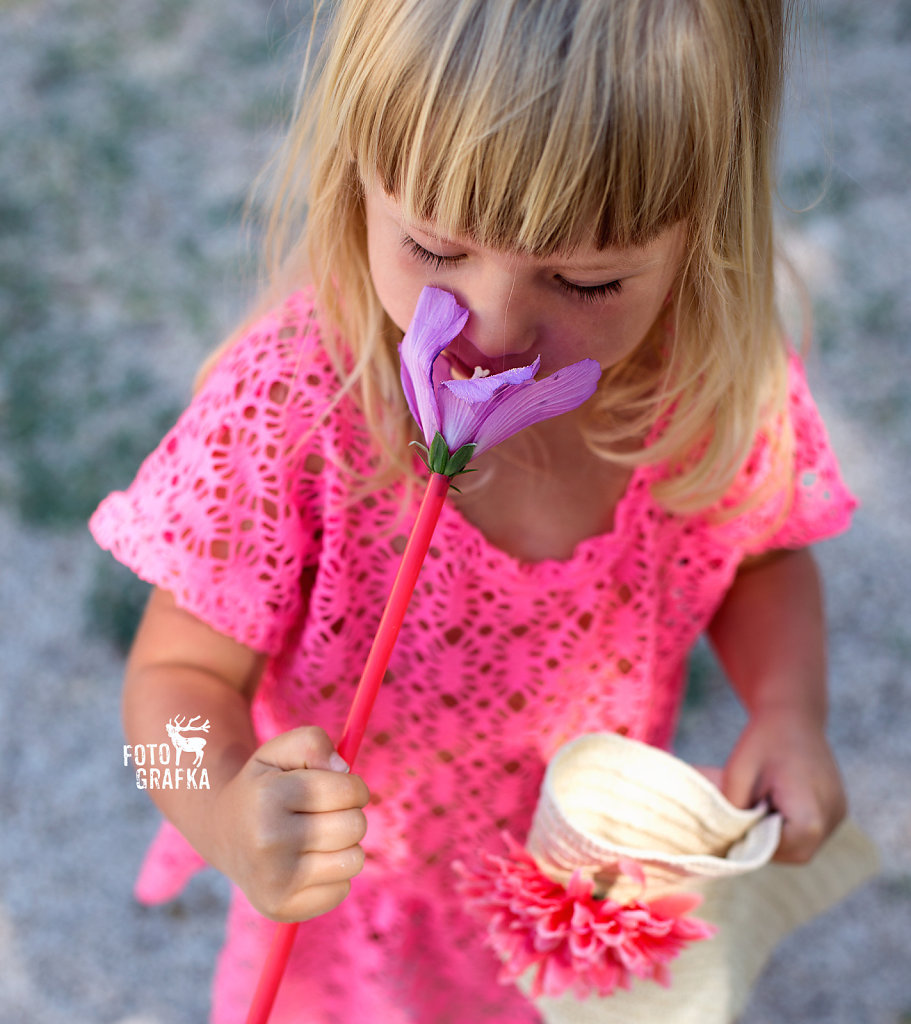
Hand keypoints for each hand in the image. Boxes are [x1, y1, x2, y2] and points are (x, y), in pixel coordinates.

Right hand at [209, 726, 369, 921]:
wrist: (223, 832)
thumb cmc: (264, 785)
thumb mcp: (280, 750)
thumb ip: (313, 743)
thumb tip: (345, 770)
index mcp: (271, 797)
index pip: (349, 790)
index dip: (352, 785)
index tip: (334, 787)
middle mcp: (269, 842)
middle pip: (356, 826)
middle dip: (349, 814)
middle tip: (323, 813)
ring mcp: (275, 881)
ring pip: (354, 860)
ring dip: (344, 846)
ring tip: (316, 837)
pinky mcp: (282, 909)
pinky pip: (342, 890)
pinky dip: (333, 874)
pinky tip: (307, 863)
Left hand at [721, 708, 845, 863]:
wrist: (793, 714)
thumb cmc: (764, 740)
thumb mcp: (738, 773)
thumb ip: (734, 810)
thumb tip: (731, 839)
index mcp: (813, 808)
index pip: (788, 848)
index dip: (761, 843)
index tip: (744, 822)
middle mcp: (833, 815)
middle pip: (797, 852)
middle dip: (768, 842)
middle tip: (748, 815)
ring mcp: (838, 813)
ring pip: (804, 845)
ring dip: (779, 834)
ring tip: (763, 803)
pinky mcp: (836, 809)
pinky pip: (811, 832)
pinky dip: (790, 825)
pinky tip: (777, 801)